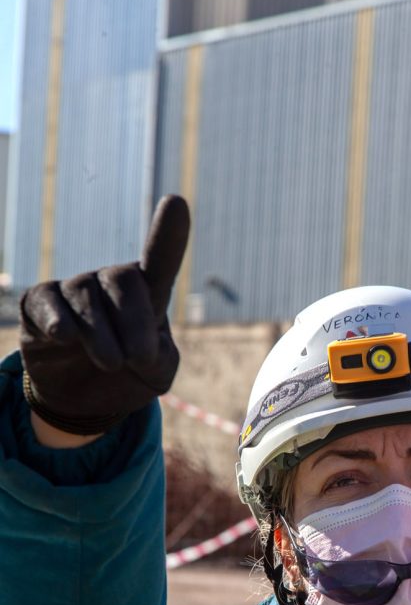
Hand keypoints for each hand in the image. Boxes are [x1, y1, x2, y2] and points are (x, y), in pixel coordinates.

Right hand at [20, 195, 189, 433]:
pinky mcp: (38, 306)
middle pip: (123, 281)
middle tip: (141, 359)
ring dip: (101, 335)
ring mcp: (72, 292)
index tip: (177, 203)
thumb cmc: (129, 375)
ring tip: (112, 364)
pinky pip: (46, 303)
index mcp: (146, 294)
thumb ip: (160, 357)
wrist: (86, 401)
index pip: (159, 259)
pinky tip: (64, 336)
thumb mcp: (156, 373)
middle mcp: (108, 283)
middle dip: (135, 322)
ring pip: (86, 297)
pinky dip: (56, 319)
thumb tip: (140, 347)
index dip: (168, 235)